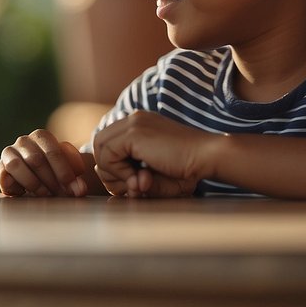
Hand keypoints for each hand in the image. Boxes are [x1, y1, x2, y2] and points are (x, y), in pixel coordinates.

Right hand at [0, 129, 91, 196]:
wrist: (39, 176)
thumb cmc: (56, 171)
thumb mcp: (69, 171)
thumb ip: (76, 179)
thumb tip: (79, 189)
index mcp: (42, 136)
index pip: (53, 152)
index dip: (63, 172)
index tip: (73, 188)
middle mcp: (23, 141)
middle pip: (36, 160)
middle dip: (51, 180)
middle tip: (61, 195)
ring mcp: (9, 153)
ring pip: (16, 165)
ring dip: (33, 183)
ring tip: (45, 195)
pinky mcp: (1, 168)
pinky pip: (4, 176)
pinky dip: (16, 187)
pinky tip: (26, 194)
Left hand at [92, 112, 209, 197]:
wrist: (207, 158)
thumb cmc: (186, 169)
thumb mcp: (152, 171)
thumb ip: (126, 171)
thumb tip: (98, 169)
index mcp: (139, 124)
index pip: (107, 143)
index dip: (112, 167)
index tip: (130, 183)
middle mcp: (133, 119)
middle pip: (99, 144)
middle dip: (109, 171)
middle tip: (131, 187)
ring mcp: (133, 123)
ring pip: (100, 149)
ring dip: (115, 173)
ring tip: (139, 182)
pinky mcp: (134, 133)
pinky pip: (108, 155)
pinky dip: (119, 172)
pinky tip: (141, 178)